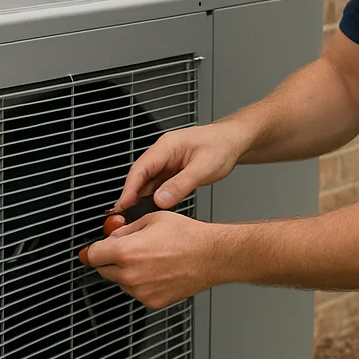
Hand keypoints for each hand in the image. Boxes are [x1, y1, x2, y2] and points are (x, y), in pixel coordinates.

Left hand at [80, 209, 221, 309]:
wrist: (211, 256)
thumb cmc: (187, 237)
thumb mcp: (152, 219)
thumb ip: (126, 228)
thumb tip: (113, 234)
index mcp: (126, 252)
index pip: (93, 255)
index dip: (94, 250)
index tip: (93, 251)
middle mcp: (130, 275)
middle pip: (103, 270)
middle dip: (111, 260)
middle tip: (130, 250)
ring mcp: (141, 291)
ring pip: (121, 282)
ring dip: (127, 273)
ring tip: (151, 259)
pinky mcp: (152, 301)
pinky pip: (137, 292)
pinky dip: (142, 283)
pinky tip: (158, 271)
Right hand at [116, 122, 249, 212]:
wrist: (234, 141)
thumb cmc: (222, 146)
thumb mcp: (203, 168)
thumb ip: (181, 185)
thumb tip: (160, 200)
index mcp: (166, 146)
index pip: (140, 168)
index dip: (129, 188)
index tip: (123, 205)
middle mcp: (163, 154)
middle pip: (140, 176)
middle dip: (131, 196)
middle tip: (126, 217)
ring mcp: (167, 162)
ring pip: (148, 183)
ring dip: (142, 199)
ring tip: (137, 217)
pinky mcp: (173, 171)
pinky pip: (159, 185)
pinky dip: (155, 198)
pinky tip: (154, 210)